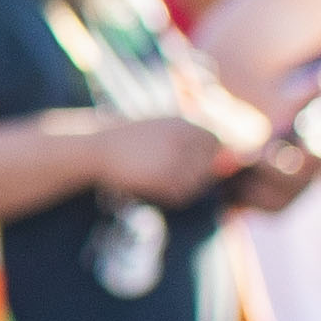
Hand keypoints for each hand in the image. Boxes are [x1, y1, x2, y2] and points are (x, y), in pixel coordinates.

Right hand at [88, 113, 234, 208]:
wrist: (95, 148)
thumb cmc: (127, 140)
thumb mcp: (160, 129)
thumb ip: (191, 142)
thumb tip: (225, 161)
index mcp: (184, 123)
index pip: (216, 144)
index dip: (206, 158)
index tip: (183, 162)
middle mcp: (185, 138)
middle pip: (209, 166)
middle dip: (196, 175)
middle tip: (165, 173)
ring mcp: (176, 158)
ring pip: (196, 184)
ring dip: (181, 187)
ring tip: (154, 179)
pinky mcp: (164, 177)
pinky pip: (180, 195)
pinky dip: (168, 197)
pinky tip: (148, 187)